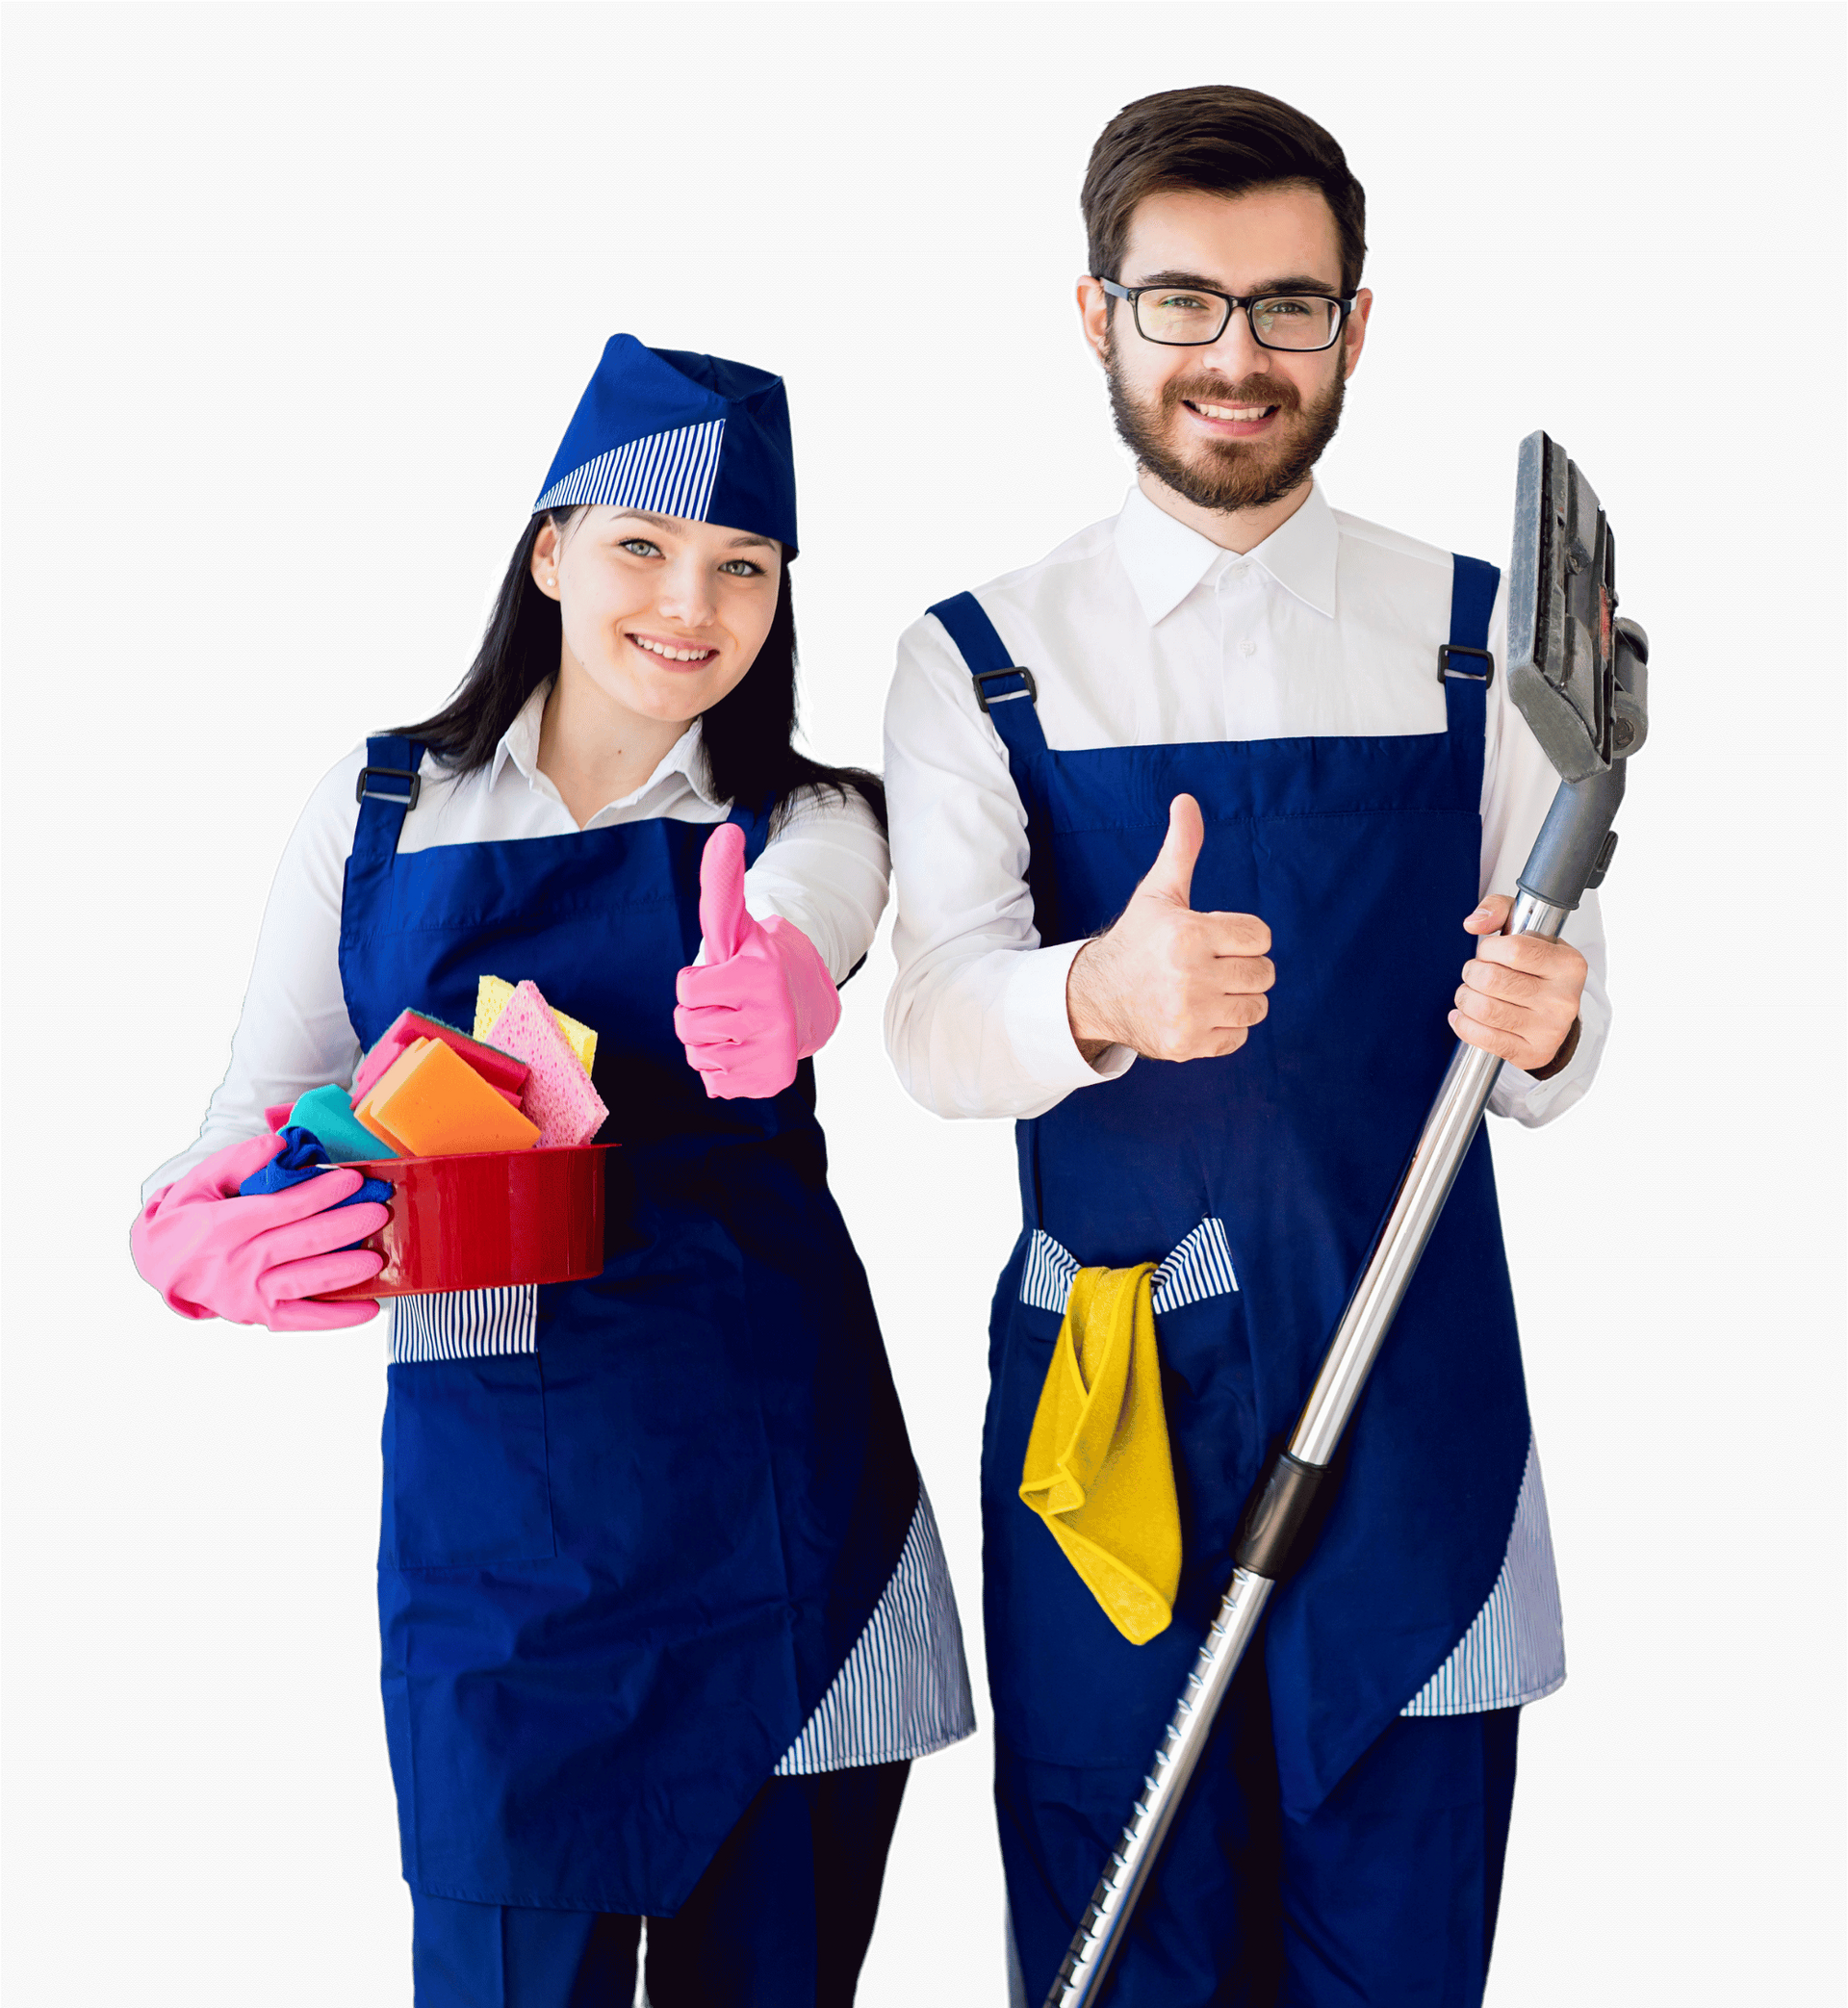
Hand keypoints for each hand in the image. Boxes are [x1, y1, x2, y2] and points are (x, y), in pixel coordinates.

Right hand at [130, 1132, 389, 1331]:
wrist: (162, 1263)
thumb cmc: (191, 1214)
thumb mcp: (203, 1180)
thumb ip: (241, 1160)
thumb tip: (280, 1144)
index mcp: (223, 1224)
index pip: (281, 1208)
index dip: (319, 1194)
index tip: (352, 1180)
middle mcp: (236, 1262)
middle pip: (298, 1243)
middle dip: (343, 1227)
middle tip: (378, 1212)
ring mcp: (247, 1292)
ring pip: (302, 1282)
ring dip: (342, 1272)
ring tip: (376, 1259)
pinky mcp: (257, 1313)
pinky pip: (300, 1319)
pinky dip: (336, 1318)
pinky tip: (369, 1307)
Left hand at [673, 824, 842, 1099]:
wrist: (803, 1007)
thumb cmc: (754, 964)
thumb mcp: (738, 926)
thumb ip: (723, 885)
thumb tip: (727, 831)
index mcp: (758, 972)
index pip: (688, 987)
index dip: (693, 985)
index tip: (715, 981)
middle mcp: (770, 1010)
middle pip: (684, 1024)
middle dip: (696, 1014)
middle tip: (725, 1003)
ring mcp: (772, 1048)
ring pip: (696, 1054)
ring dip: (706, 1042)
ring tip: (734, 1025)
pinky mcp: (770, 1080)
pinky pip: (713, 1080)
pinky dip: (720, 1069)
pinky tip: (743, 1050)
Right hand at [1065, 794, 1273, 1063]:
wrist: (1096, 993)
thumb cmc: (1138, 939)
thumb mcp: (1159, 892)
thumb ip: (1182, 848)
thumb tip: (1187, 801)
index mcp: (1188, 934)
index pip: (1260, 937)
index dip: (1242, 936)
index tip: (1216, 939)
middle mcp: (1190, 977)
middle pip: (1264, 974)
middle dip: (1243, 968)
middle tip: (1212, 966)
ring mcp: (1189, 1015)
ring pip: (1256, 1008)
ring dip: (1239, 999)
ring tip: (1209, 990)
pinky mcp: (1187, 1045)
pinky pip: (1239, 1038)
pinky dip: (1226, 1028)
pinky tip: (1200, 1014)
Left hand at [1452, 893, 1585, 1072]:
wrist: (1554, 1014)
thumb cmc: (1536, 968)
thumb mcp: (1526, 929)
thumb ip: (1498, 909)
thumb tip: (1474, 923)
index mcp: (1568, 965)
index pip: (1514, 950)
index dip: (1488, 949)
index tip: (1488, 952)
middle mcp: (1563, 999)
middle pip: (1493, 980)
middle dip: (1471, 973)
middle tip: (1474, 973)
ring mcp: (1550, 1029)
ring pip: (1484, 1009)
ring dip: (1464, 998)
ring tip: (1469, 993)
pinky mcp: (1532, 1053)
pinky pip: (1483, 1038)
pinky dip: (1463, 1024)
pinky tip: (1464, 1015)